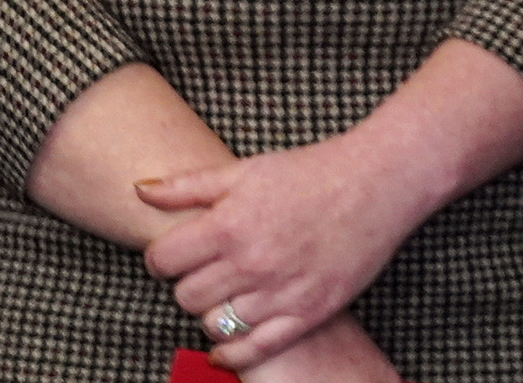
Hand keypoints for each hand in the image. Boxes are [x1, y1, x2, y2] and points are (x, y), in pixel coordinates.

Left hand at [140, 136, 431, 370]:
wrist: (382, 180)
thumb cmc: (313, 170)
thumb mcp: (248, 169)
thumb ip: (189, 185)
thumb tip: (140, 188)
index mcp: (230, 225)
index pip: (161, 262)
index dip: (164, 257)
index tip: (178, 253)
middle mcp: (251, 263)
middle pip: (185, 296)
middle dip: (190, 282)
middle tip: (209, 269)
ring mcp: (281, 292)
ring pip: (215, 324)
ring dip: (215, 310)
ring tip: (231, 291)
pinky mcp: (309, 312)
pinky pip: (254, 349)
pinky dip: (233, 353)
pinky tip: (227, 346)